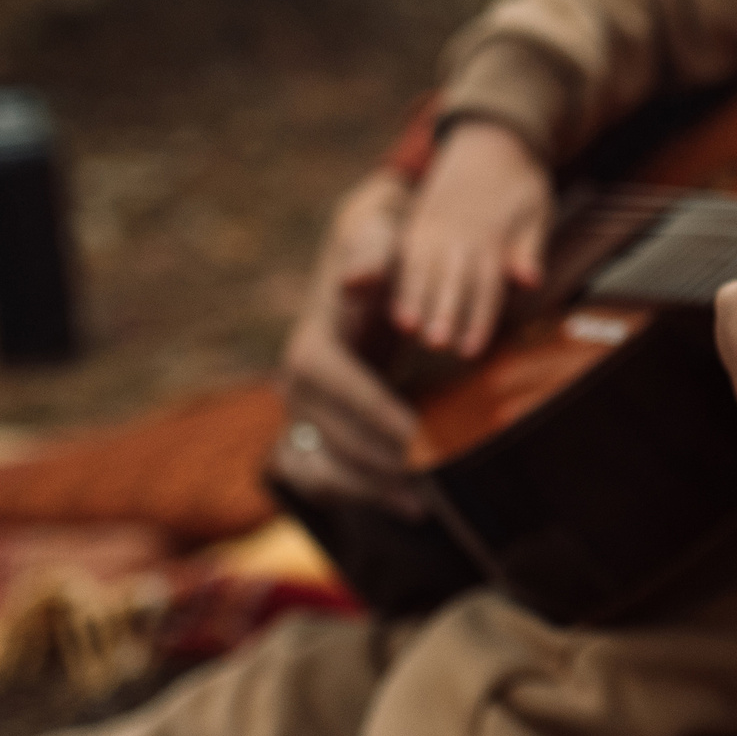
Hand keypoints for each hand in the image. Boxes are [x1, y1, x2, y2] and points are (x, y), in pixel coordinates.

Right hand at [278, 171, 426, 518]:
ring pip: (326, 469)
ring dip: (374, 490)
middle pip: (334, 437)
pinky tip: (415, 507)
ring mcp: (304, 416)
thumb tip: (356, 279)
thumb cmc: (389, 245)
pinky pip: (328, 479)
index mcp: (313, 343)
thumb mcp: (382, 228)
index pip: (338, 387)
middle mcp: (298, 386)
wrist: (378, 266)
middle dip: (384, 460)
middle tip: (438, 472)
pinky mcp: (317, 436)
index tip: (420, 433)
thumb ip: (374, 247)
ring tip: (428, 502)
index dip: (376, 415)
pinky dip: (363, 497)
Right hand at [393, 119, 553, 356]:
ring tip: (407, 330)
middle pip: (452, 280)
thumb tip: (529, 283)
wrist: (490, 137)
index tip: (471, 351)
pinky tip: (396, 308)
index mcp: (491, 235)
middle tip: (435, 346)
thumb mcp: (538, 211)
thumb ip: (529, 249)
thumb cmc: (521, 184)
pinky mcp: (419, 224)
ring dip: (415, 300)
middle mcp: (459, 233)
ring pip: (423, 269)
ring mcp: (434, 227)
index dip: (479, 319)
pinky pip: (405, 257)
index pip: (486, 284)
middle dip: (443, 313)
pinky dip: (400, 282)